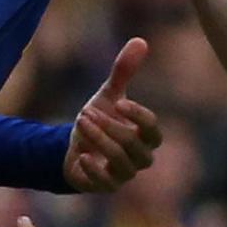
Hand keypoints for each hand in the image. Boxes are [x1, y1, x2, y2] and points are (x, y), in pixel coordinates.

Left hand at [64, 38, 161, 191]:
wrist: (74, 147)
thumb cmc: (100, 119)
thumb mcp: (109, 94)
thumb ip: (124, 71)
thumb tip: (140, 40)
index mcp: (146, 137)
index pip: (152, 130)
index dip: (138, 116)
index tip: (119, 102)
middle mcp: (140, 157)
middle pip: (135, 145)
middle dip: (110, 127)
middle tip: (87, 110)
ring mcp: (124, 174)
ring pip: (119, 160)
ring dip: (99, 140)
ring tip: (80, 122)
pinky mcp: (106, 187)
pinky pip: (105, 183)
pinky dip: (94, 169)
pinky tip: (80, 154)